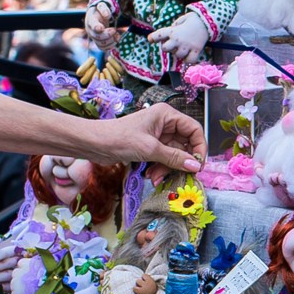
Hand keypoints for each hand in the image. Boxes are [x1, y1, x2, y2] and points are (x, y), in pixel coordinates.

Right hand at [0, 241, 21, 287]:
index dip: (14, 250)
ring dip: (16, 271)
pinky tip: (14, 279)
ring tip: (20, 267)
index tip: (20, 249)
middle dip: (18, 259)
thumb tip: (0, 239)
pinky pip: (6, 286)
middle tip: (23, 257)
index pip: (5, 253)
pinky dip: (12, 283)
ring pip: (10, 275)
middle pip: (9, 263)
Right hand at [83, 4, 121, 45]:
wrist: (95, 16)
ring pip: (101, 44)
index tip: (102, 28)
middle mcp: (91, 31)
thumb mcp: (101, 6)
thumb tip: (107, 16)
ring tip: (117, 35)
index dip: (97, 28)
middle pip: (97, 37)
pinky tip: (116, 38)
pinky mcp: (98, 42)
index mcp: (91, 20)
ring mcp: (94, 37)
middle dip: (108, 35)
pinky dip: (111, 45)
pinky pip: (103, 48)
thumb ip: (104, 9)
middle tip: (114, 29)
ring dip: (111, 41)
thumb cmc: (99, 11)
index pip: (93, 25)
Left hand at [85, 102, 204, 175]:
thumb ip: (175, 158)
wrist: (93, 144)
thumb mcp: (150, 149)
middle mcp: (165, 123)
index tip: (198, 165)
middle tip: (180, 176)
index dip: (199, 148)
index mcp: (167, 115)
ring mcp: (157, 135)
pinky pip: (164, 158)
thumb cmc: (119, 139)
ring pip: (174, 154)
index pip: (194, 130)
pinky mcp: (150, 146)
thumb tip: (196, 167)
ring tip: (156, 178)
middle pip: (185, 144)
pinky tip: (151, 176)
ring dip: (168, 168)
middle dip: (181, 161)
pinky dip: (160, 168)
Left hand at [149, 11, 210, 66]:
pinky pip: (189, 60)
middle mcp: (178, 39)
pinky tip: (190, 55)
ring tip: (184, 48)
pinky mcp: (196, 50)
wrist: (208, 21)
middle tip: (172, 45)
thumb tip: (172, 33)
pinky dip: (188, 59)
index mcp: (173, 31)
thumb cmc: (194, 19)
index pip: (158, 35)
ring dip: (179, 53)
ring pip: (177, 55)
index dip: (153, 38)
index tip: (150, 39)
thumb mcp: (181, 20)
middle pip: (165, 49)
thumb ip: (174, 27)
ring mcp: (187, 46)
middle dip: (167, 47)